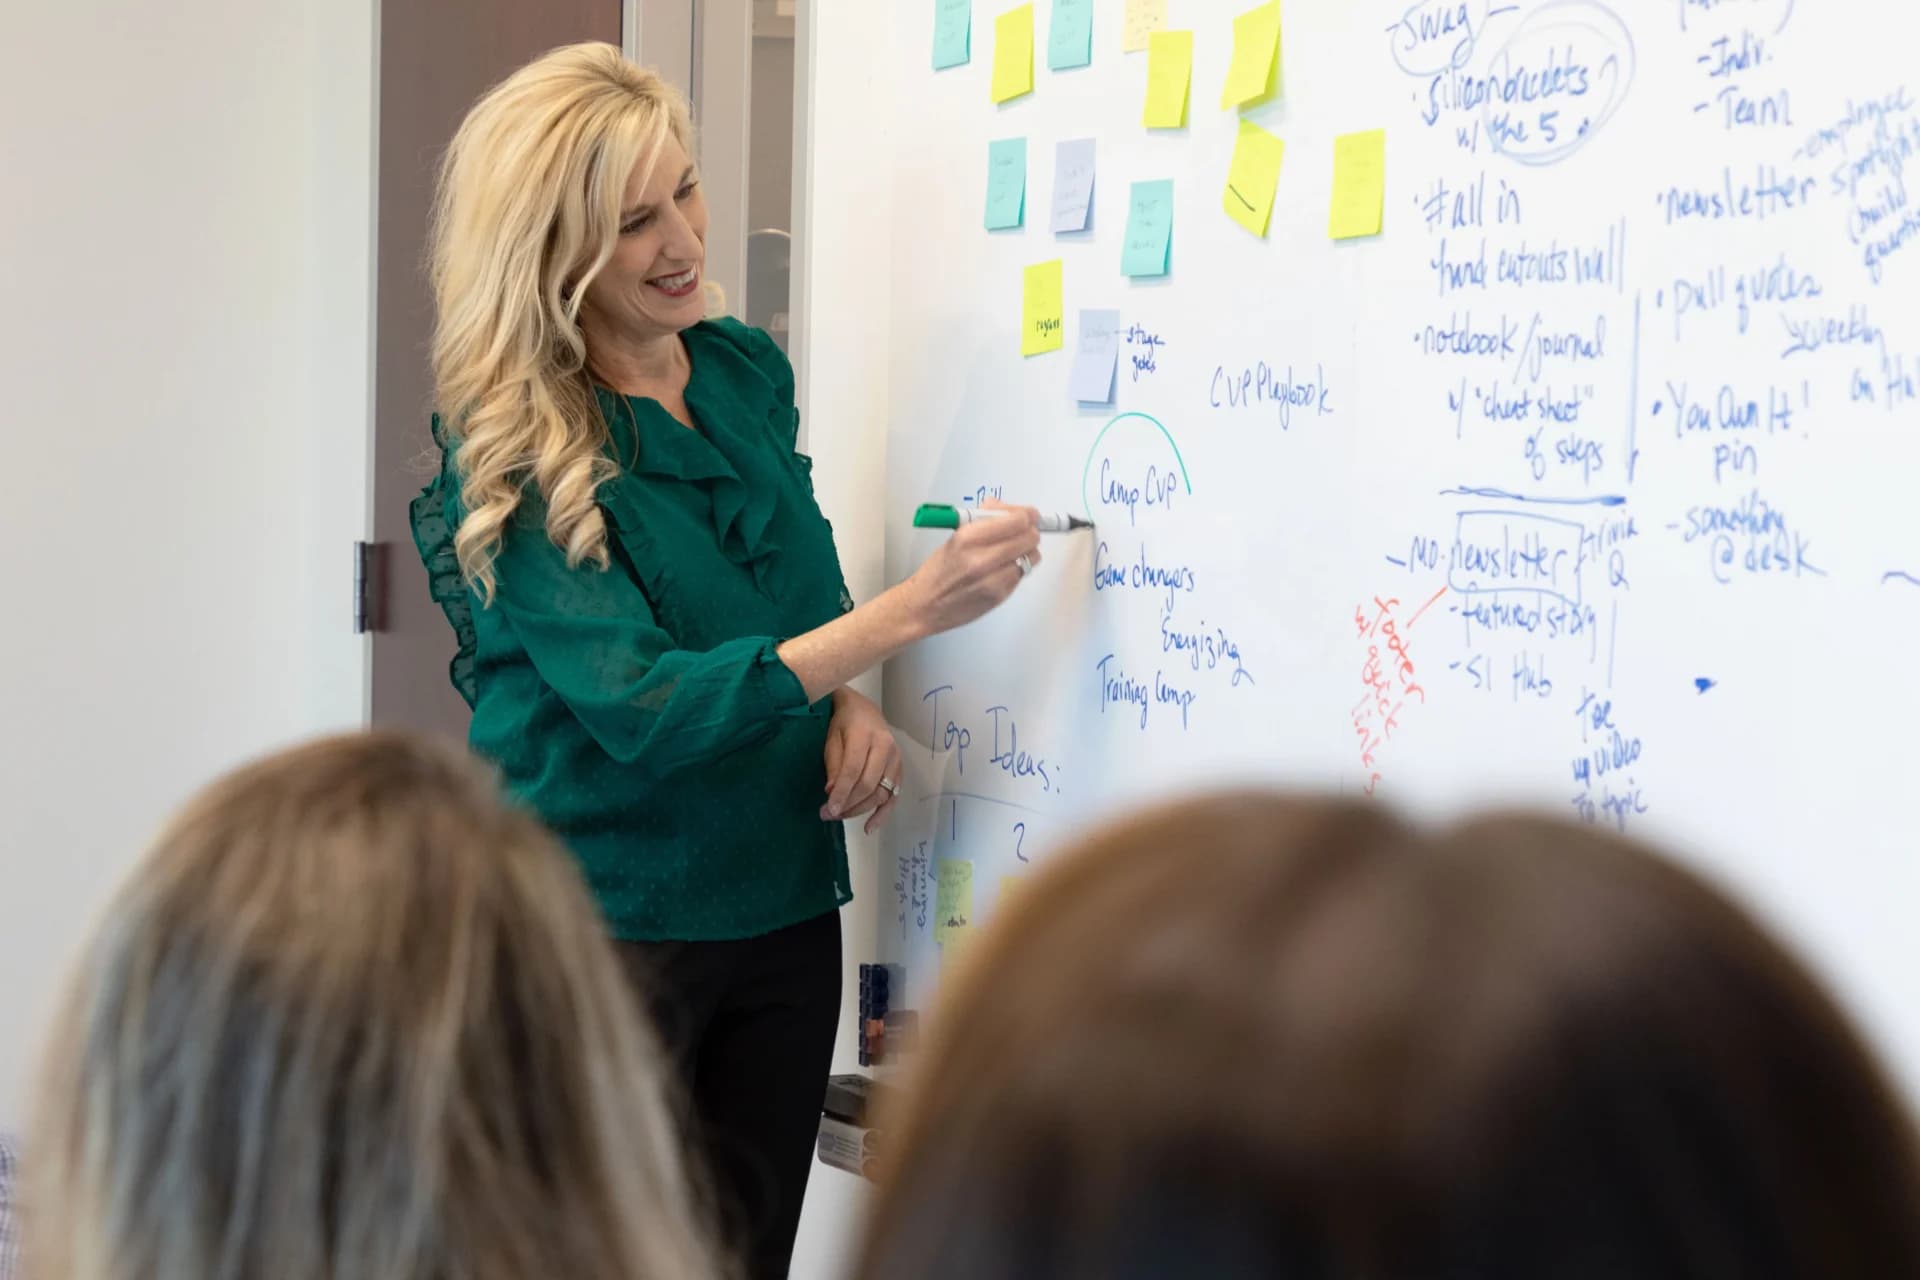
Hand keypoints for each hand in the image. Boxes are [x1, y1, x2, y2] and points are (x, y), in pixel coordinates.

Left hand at [822, 689, 903, 834]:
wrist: (863, 710)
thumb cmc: (843, 723)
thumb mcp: (832, 739)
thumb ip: (834, 766)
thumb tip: (833, 793)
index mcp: (865, 735)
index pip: (853, 770)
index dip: (842, 792)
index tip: (828, 809)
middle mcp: (886, 747)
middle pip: (869, 784)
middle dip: (848, 804)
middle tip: (828, 814)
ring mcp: (896, 759)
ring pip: (881, 793)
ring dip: (860, 810)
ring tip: (839, 816)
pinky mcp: (900, 770)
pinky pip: (893, 796)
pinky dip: (882, 814)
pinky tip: (868, 828)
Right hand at [900, 501, 1042, 635]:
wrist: (926, 605)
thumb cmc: (938, 571)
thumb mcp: (955, 536)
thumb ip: (983, 519)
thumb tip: (1005, 508)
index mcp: (968, 537)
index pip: (1016, 520)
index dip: (1026, 515)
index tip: (1028, 514)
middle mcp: (982, 558)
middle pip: (1029, 537)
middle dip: (1029, 531)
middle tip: (1022, 531)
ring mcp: (993, 579)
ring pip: (1031, 556)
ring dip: (1026, 551)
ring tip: (1011, 551)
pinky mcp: (1000, 595)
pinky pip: (1022, 574)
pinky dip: (1018, 568)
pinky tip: (1003, 568)